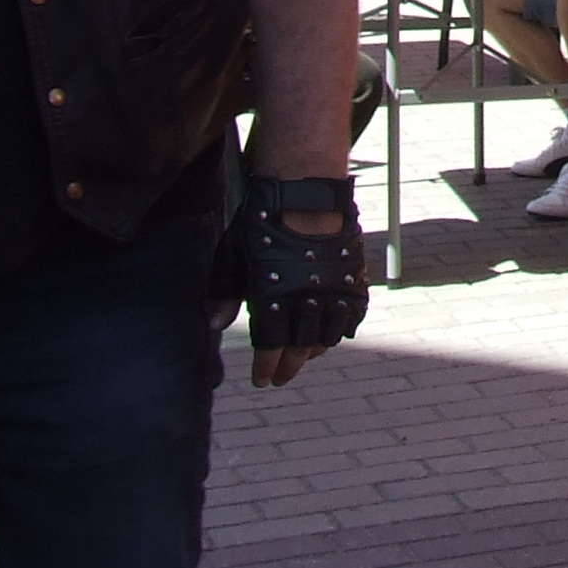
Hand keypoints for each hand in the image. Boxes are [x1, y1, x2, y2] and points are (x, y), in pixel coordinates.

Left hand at [217, 180, 365, 386]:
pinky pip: (352, 315)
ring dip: (314, 350)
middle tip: (281, 378)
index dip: (266, 368)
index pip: (270, 347)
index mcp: (274, 296)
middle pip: (300, 348)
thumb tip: (214, 325)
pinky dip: (342, 328)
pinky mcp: (352, 276)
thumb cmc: (261, 220)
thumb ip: (224, 291)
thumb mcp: (233, 254)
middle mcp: (306, 298)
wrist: (303, 188)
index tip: (262, 380)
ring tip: (304, 356)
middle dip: (289, 367)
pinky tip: (333, 333)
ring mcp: (333, 288)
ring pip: (328, 335)